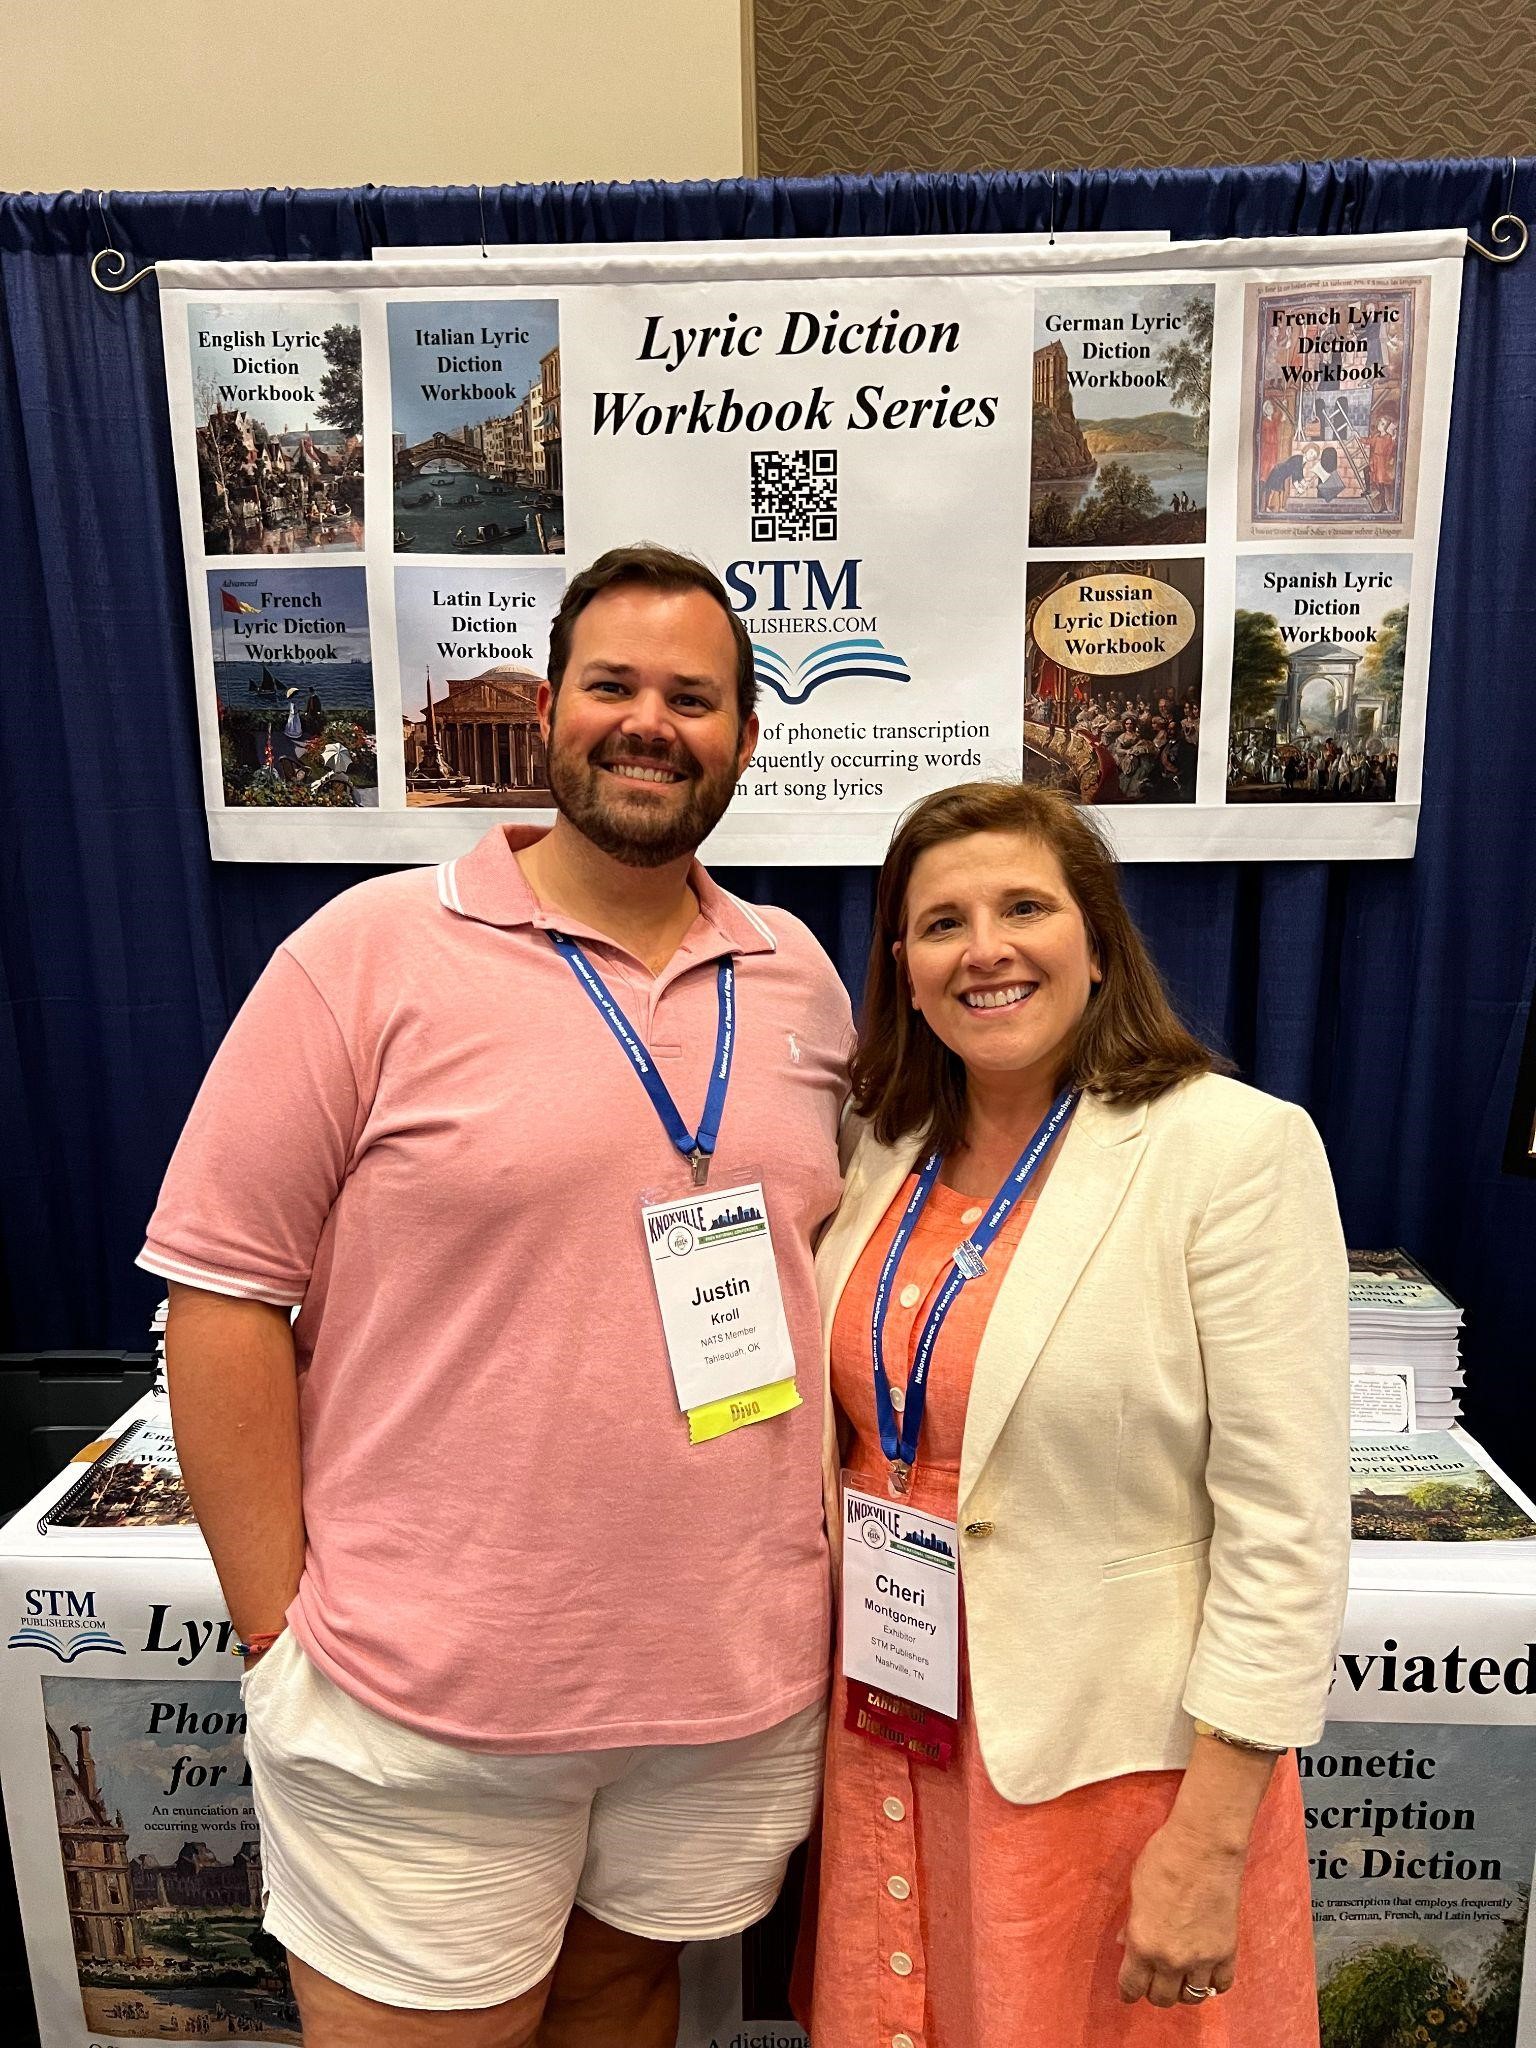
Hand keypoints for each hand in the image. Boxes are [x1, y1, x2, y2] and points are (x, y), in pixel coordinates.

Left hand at [1117, 1816, 1242, 2007]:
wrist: (1204, 1847)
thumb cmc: (1164, 1859)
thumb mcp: (1135, 1890)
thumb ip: (1131, 1923)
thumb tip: (1126, 1943)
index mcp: (1143, 1943)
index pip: (1131, 1986)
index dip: (1128, 1991)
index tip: (1128, 1991)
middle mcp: (1172, 1959)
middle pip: (1162, 1998)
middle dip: (1154, 1991)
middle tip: (1153, 1979)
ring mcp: (1202, 1959)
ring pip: (1191, 1997)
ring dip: (1182, 1990)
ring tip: (1179, 1978)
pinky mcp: (1226, 1951)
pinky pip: (1221, 1985)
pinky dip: (1212, 1983)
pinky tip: (1205, 1973)